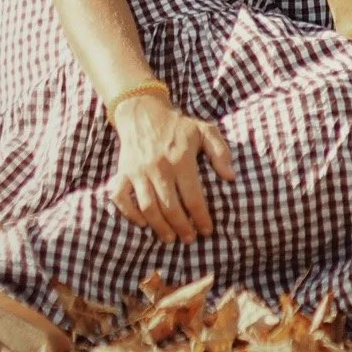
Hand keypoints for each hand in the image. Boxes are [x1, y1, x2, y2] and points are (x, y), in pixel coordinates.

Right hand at [109, 94, 232, 244]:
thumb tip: (231, 177)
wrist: (143, 112)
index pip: (193, 197)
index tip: (208, 230)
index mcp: (181, 159)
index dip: (201, 217)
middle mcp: (159, 167)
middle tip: (190, 239)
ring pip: (148, 207)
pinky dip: (129, 213)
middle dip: (182, 227)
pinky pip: (120, 198)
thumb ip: (221, 152)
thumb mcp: (205, 131)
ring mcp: (138, 171)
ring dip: (159, 226)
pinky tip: (142, 223)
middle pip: (170, 207)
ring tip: (170, 238)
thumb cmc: (178, 125)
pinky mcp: (123, 172)